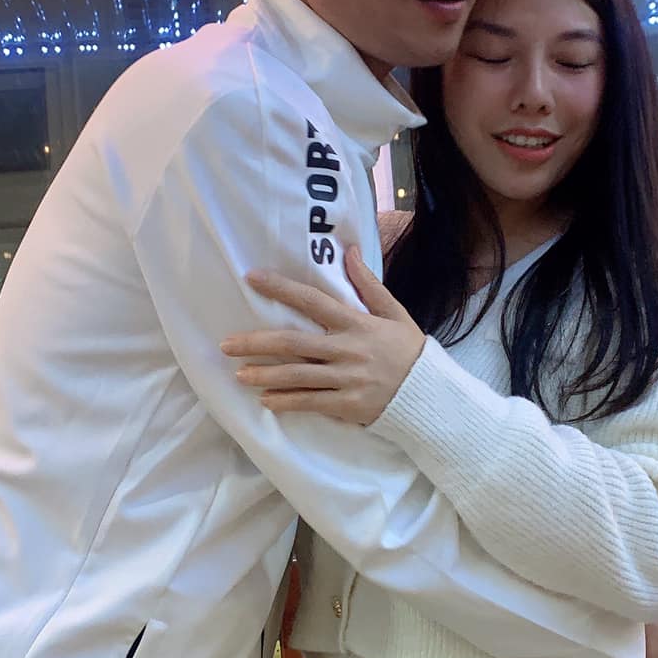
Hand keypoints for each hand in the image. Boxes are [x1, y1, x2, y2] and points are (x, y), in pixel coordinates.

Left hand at [221, 247, 425, 424]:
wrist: (430, 395)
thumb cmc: (409, 351)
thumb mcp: (395, 313)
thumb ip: (369, 285)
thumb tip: (349, 252)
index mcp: (357, 323)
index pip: (312, 301)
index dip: (281, 288)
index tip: (252, 278)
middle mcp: (347, 350)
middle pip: (293, 343)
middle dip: (256, 343)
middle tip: (227, 344)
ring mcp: (346, 380)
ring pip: (296, 376)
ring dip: (264, 375)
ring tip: (239, 374)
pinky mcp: (348, 405)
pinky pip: (310, 403)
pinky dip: (286, 402)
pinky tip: (265, 400)